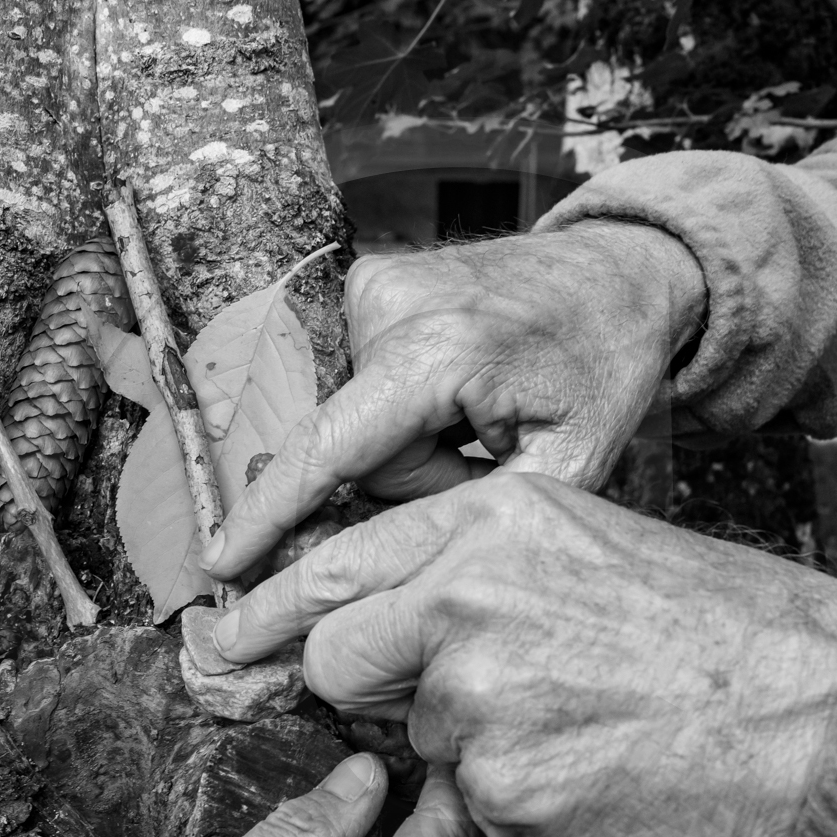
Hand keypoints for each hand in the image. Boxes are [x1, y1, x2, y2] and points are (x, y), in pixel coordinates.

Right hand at [200, 220, 705, 577]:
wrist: (617, 273)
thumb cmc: (603, 366)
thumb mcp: (569, 463)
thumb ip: (472, 515)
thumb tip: (379, 551)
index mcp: (439, 351)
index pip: (328, 449)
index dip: (269, 514)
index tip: (219, 562)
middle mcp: (388, 303)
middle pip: (353, 447)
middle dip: (411, 475)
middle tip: (486, 449)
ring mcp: (374, 282)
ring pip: (355, 419)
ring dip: (409, 441)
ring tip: (479, 413)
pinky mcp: (371, 279)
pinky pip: (359, 381)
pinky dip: (400, 405)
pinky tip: (454, 389)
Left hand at [211, 474, 836, 836]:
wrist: (828, 709)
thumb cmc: (720, 623)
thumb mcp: (590, 542)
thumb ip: (472, 565)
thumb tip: (386, 609)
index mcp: (491, 523)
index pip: (331, 568)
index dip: (270, 611)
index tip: (225, 639)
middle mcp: (467, 602)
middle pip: (337, 662)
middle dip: (375, 688)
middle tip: (463, 694)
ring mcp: (483, 705)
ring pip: (422, 744)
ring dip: (482, 747)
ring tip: (584, 724)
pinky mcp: (511, 799)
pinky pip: (483, 809)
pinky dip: (529, 803)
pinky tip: (606, 773)